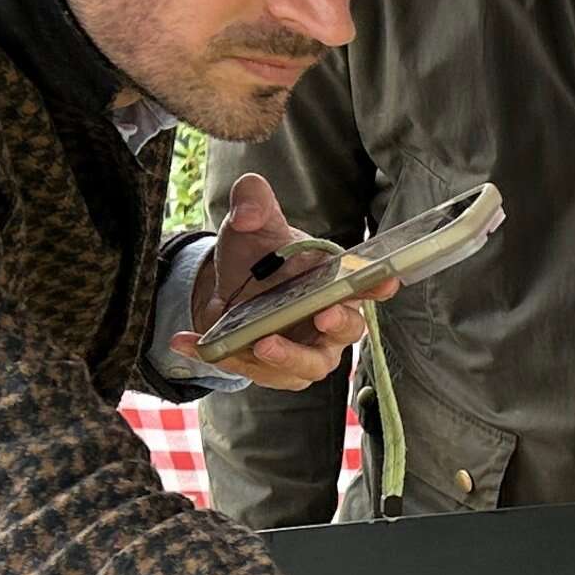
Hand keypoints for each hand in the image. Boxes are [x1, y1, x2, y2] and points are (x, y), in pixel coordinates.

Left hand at [174, 172, 395, 390]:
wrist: (229, 290)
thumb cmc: (259, 258)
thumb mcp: (253, 224)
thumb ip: (254, 203)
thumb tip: (247, 210)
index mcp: (335, 283)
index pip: (367, 284)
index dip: (379, 284)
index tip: (385, 280)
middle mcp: (329, 322)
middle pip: (347, 332)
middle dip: (337, 325)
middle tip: (321, 314)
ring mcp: (306, 351)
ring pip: (308, 365)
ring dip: (287, 357)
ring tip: (259, 343)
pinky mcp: (276, 371)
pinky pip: (254, 371)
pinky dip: (224, 357)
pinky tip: (189, 340)